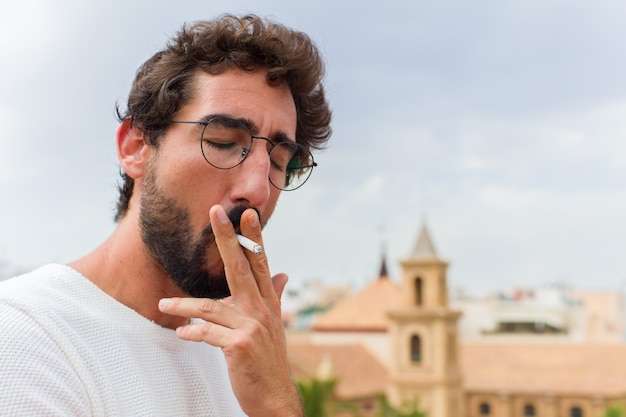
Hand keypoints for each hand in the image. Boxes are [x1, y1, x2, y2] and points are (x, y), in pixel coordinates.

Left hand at [158, 205, 301, 416]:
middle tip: (215, 213)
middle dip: (227, 238)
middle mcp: (261, 310)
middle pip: (240, 267)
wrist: (274, 398)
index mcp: (267, 302)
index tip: (245, 213)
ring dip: (184, 305)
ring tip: (164, 304)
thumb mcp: (274, 326)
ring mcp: (251, 327)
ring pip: (212, 306)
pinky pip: (207, 333)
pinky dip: (191, 332)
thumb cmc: (268, 360)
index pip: (260, 263)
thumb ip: (274, 296)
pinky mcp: (238, 346)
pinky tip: (181, 333)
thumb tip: (284, 274)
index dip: (253, 238)